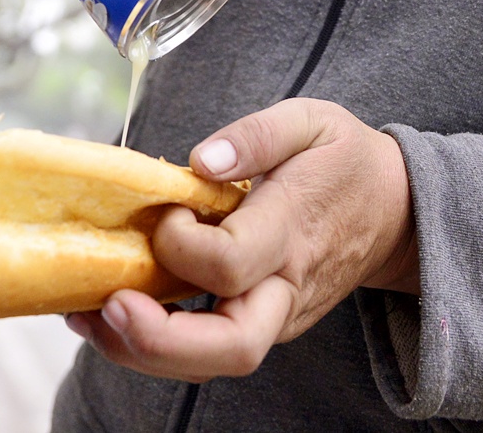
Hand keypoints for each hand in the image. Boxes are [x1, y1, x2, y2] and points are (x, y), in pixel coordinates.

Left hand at [64, 99, 417, 381]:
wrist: (394, 210)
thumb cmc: (343, 159)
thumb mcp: (310, 120)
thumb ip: (256, 135)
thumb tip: (201, 160)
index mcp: (294, 230)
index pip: (233, 264)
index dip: (182, 246)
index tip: (165, 211)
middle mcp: (286, 288)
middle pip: (231, 347)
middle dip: (159, 341)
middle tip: (106, 307)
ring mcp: (277, 316)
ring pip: (213, 362)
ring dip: (142, 351)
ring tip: (88, 314)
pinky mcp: (264, 324)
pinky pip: (207, 350)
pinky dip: (155, 342)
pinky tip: (112, 313)